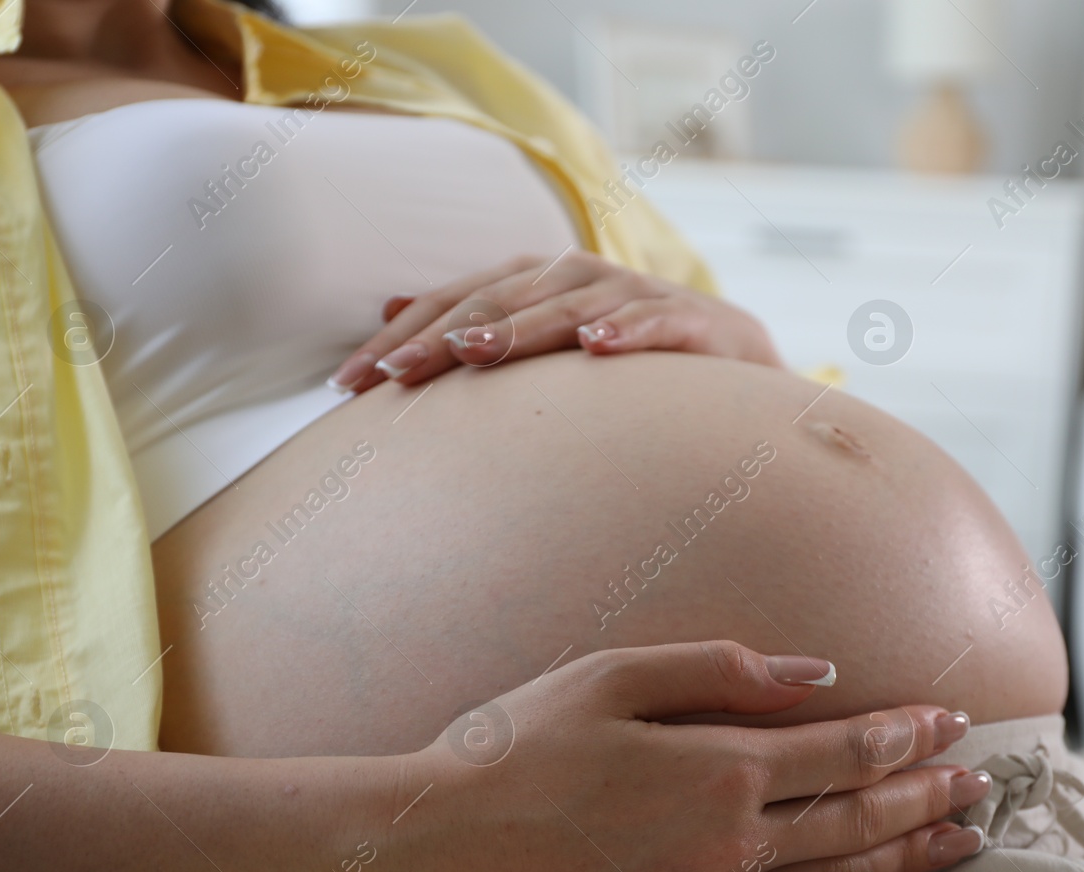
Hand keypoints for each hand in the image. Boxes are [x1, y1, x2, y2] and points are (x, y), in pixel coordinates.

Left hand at [327, 252, 780, 392]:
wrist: (736, 358)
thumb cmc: (625, 357)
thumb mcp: (545, 339)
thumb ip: (475, 323)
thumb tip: (388, 310)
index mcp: (537, 281)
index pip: (455, 304)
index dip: (401, 337)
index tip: (347, 384)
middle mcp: (580, 275)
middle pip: (499, 300)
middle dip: (442, 336)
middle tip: (393, 374)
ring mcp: (635, 294)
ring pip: (568, 305)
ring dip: (522, 326)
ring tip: (474, 354)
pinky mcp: (691, 320)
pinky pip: (654, 322)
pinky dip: (626, 330)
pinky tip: (596, 348)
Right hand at [362, 641, 989, 871]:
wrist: (436, 855)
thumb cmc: (510, 753)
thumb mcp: (608, 678)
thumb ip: (719, 670)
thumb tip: (814, 673)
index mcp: (717, 768)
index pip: (842, 750)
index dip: (903, 734)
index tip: (951, 720)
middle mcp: (731, 839)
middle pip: (858, 816)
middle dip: (926, 795)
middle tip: (980, 783)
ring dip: (910, 853)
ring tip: (962, 839)